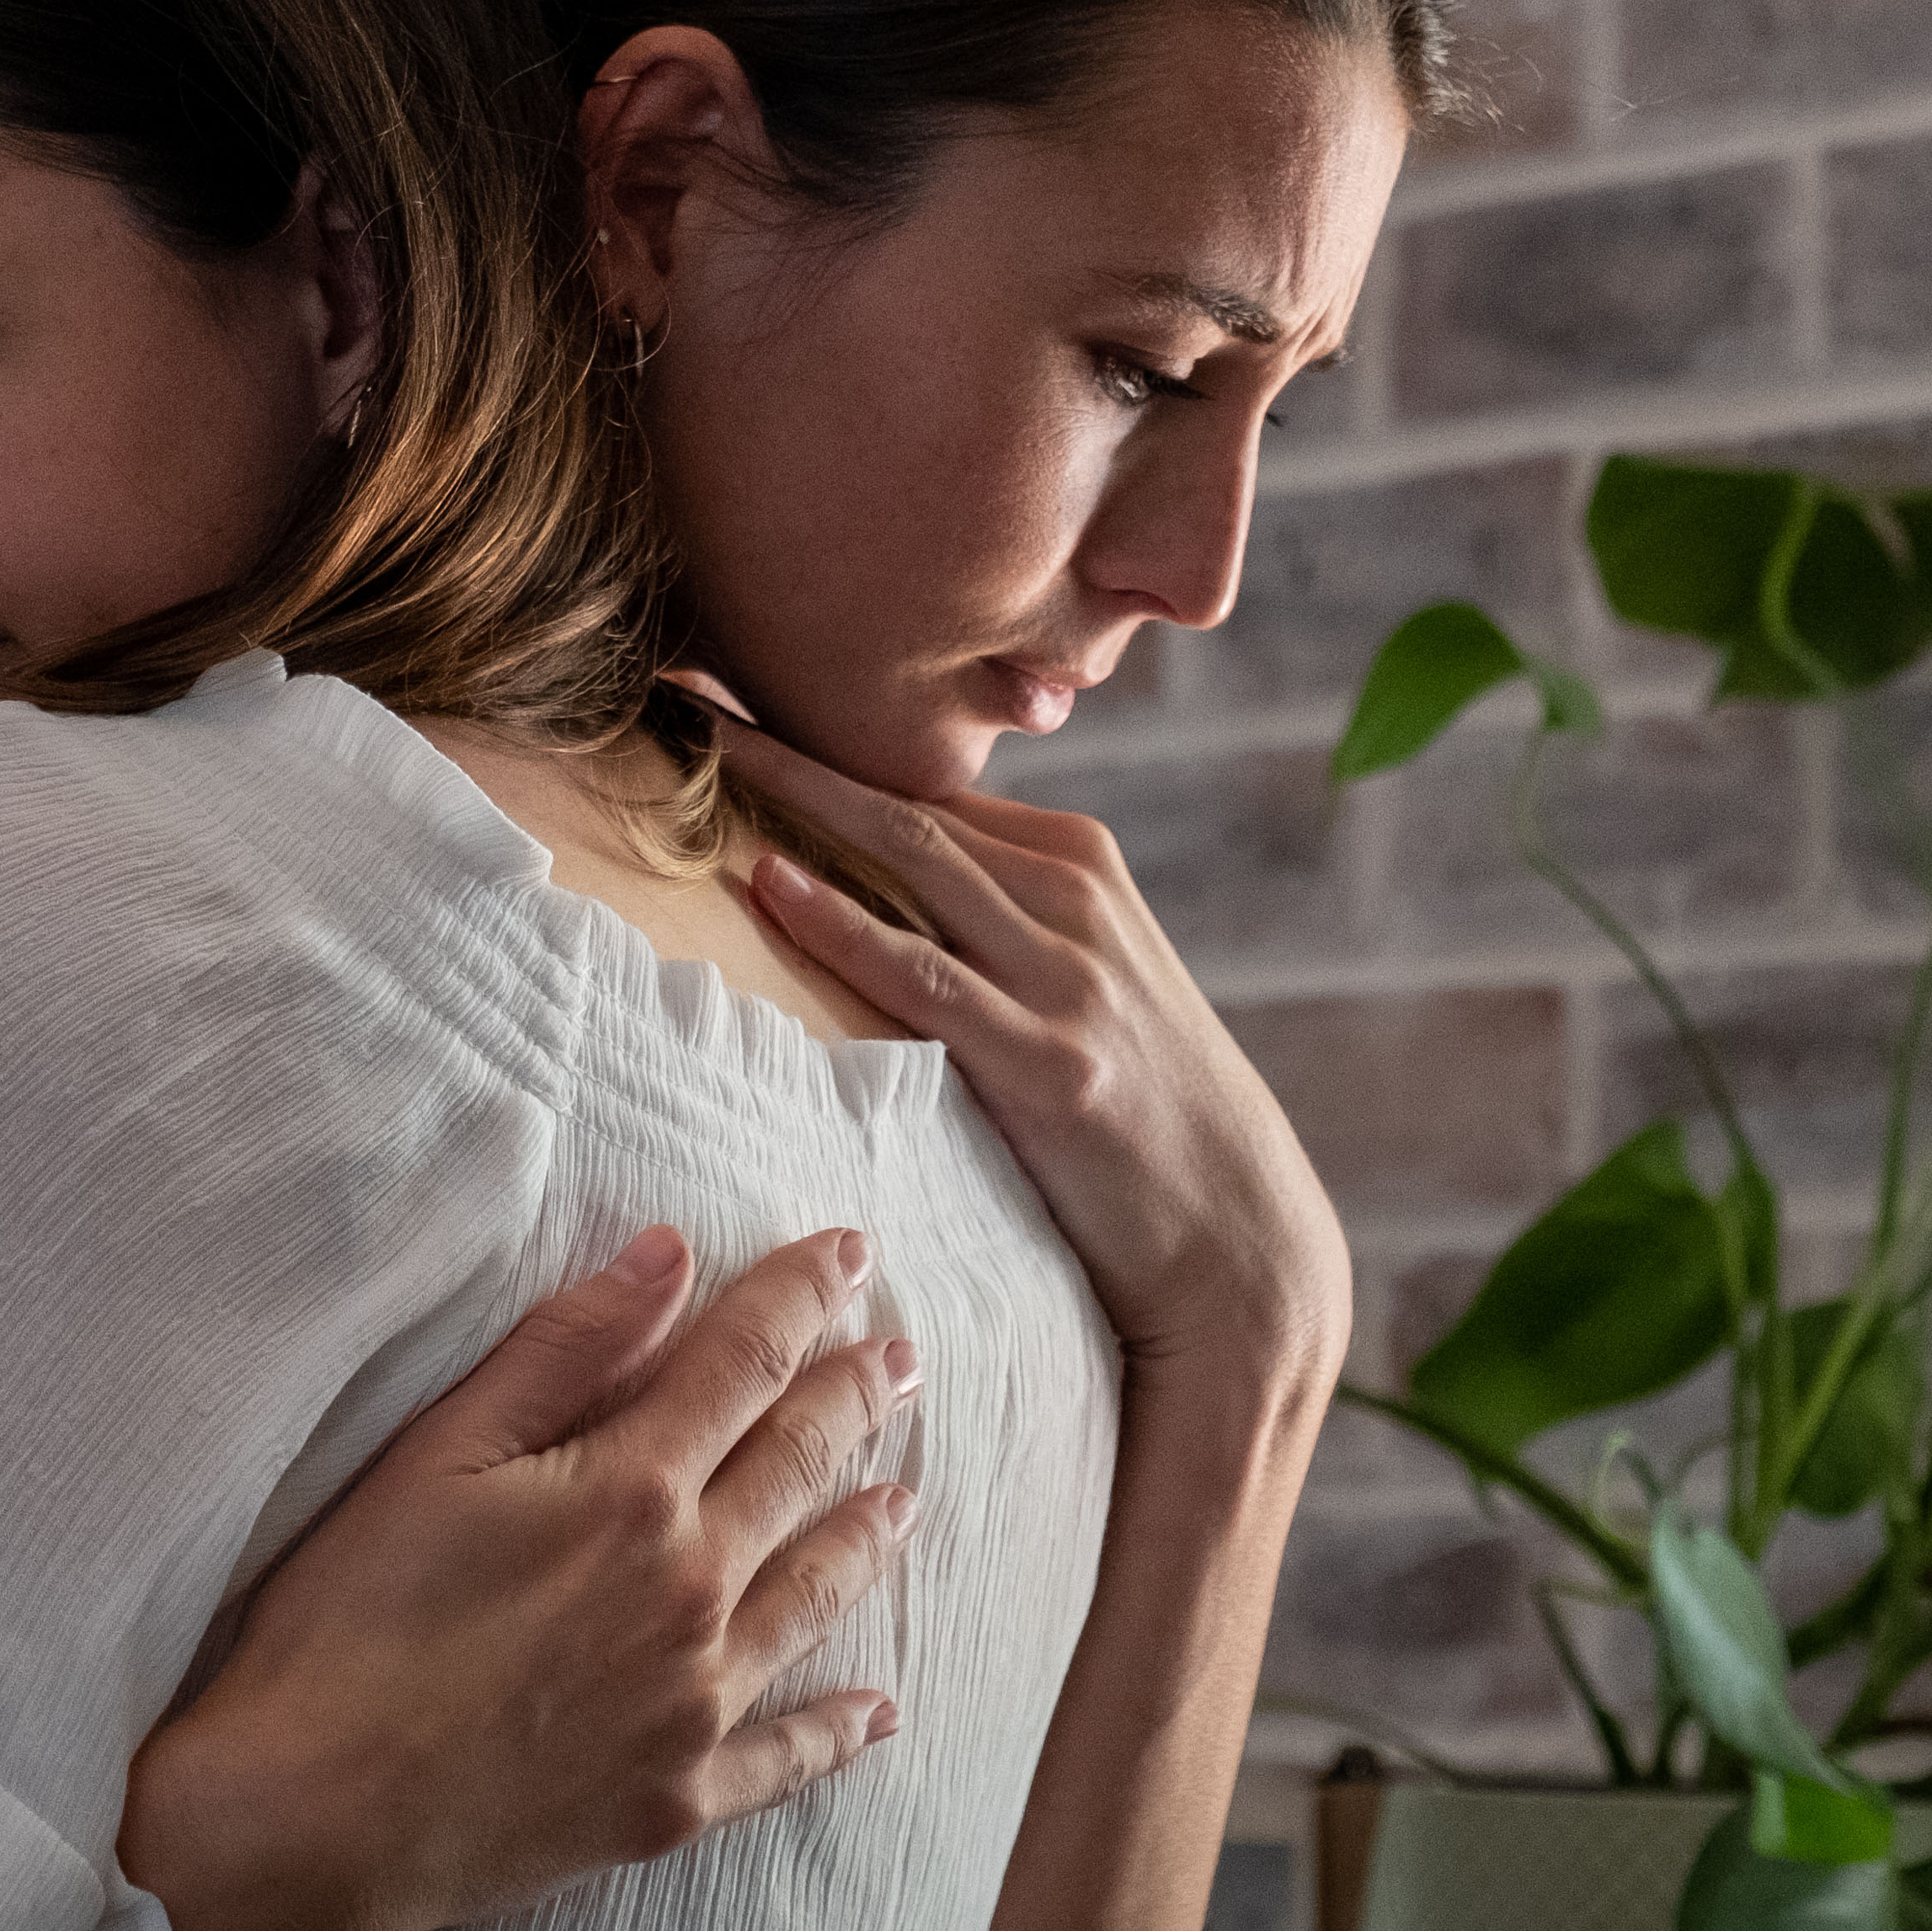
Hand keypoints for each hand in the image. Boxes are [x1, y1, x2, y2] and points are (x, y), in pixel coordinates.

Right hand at [121, 1225, 918, 1930]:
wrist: (316, 1817)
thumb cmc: (352, 1621)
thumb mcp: (439, 1453)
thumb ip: (563, 1349)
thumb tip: (670, 1255)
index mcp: (631, 1491)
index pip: (744, 1363)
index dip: (802, 1296)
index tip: (851, 1252)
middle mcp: (690, 1593)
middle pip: (797, 1468)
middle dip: (853, 1400)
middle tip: (901, 1359)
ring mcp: (694, 1705)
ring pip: (813, 1598)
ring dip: (864, 1535)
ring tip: (905, 1496)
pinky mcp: (676, 1800)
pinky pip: (787, 1755)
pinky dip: (838, 1729)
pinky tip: (879, 1710)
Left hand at [714, 716, 1349, 1388]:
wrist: (1238, 1233)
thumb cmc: (1141, 1100)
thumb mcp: (1085, 971)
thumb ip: (1002, 910)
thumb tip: (884, 863)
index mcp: (1081, 863)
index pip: (929, 787)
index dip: (824, 744)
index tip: (729, 705)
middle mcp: (1077, 901)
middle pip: (909, 804)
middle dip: (796, 747)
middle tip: (694, 697)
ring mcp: (1068, 980)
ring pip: (914, 863)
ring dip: (804, 800)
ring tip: (709, 752)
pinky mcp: (1051, 1065)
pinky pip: (923, 978)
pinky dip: (842, 923)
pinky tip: (772, 882)